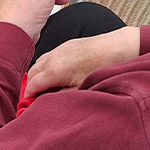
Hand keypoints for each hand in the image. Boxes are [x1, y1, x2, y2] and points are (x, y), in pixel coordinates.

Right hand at [25, 27, 139, 96]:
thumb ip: (61, 96)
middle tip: (36, 97)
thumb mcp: (82, 90)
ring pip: (40, 62)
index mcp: (54, 71)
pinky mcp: (68, 44)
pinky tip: (58, 73)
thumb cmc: (105, 68)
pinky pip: (50, 55)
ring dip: (39, 74)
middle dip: (31, 85)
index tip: (28, 105)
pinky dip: (47, 65)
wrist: (122, 47)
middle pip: (32, 73)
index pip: (32, 85)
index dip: (28, 96)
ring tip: (47, 86)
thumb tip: (48, 101)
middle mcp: (53, 57)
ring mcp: (60, 48)